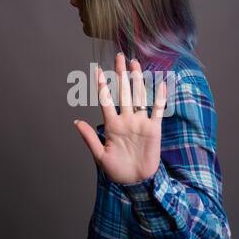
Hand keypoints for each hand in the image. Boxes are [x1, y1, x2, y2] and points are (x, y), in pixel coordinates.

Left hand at [74, 53, 166, 184]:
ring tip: (135, 64)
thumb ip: (90, 138)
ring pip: (139, 97)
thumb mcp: (100, 156)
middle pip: (123, 92)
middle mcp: (126, 120)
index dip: (102, 85)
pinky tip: (162, 83)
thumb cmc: (116, 170)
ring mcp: (140, 123)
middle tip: (119, 57)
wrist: (135, 181)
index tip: (98, 70)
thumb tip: (76, 122)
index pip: (106, 100)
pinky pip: (158, 110)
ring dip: (138, 81)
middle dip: (121, 75)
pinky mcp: (153, 129)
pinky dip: (160, 97)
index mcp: (112, 125)